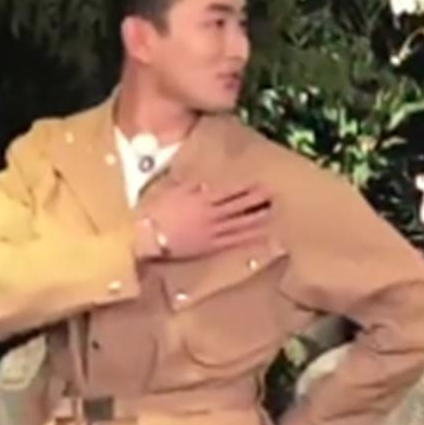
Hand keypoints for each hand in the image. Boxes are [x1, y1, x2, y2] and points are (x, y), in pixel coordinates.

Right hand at [135, 181, 272, 259]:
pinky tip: (264, 235)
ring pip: (242, 222)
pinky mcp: (210, 246)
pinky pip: (234, 240)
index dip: (248, 183)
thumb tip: (208, 181)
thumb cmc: (156, 212)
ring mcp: (212, 231)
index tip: (263, 179)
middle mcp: (211, 213)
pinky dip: (250, 237)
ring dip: (260, 216)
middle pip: (241, 204)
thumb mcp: (173, 191)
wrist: (146, 235)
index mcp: (201, 196)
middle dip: (259, 198)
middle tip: (277, 192)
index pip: (231, 188)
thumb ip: (192, 186)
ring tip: (276, 211)